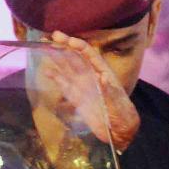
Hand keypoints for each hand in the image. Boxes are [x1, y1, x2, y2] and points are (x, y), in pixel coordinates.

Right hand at [47, 32, 139, 150]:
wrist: (118, 130)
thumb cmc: (122, 113)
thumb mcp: (117, 102)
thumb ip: (110, 91)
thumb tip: (103, 78)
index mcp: (102, 72)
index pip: (88, 54)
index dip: (77, 45)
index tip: (67, 40)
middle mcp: (90, 76)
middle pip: (75, 57)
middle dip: (64, 46)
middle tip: (51, 37)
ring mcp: (82, 86)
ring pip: (67, 69)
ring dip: (57, 59)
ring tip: (46, 48)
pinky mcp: (76, 98)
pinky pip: (64, 85)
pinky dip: (55, 78)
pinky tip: (47, 71)